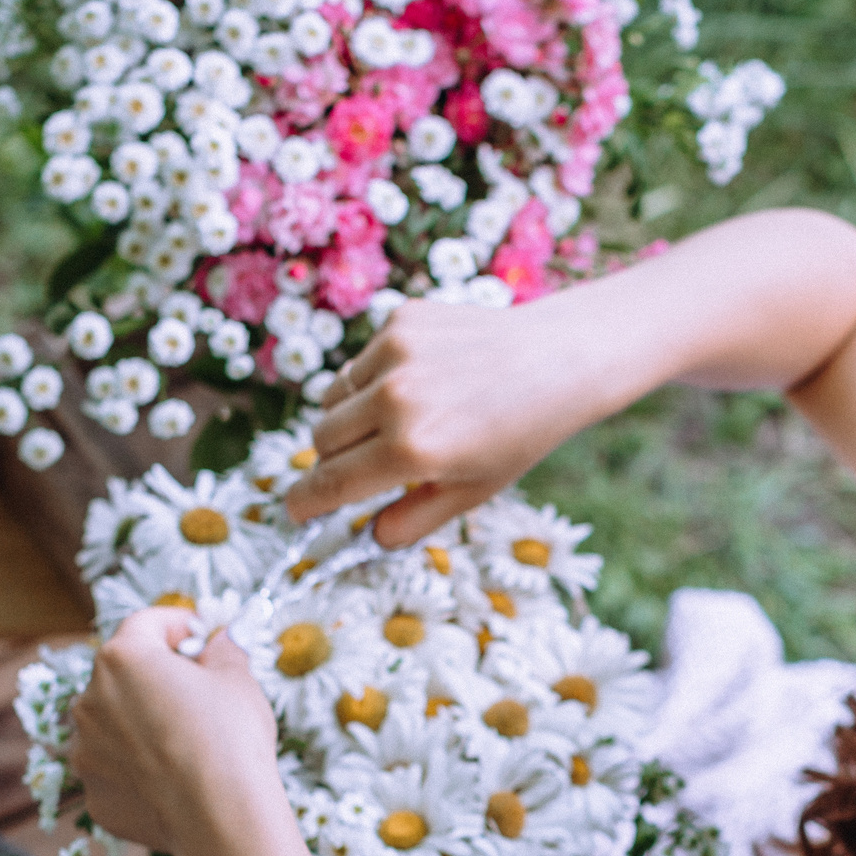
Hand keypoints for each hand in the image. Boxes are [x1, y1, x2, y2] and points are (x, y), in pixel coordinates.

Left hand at [69, 608, 285, 855]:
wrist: (221, 818)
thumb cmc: (230, 740)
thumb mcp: (238, 680)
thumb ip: (223, 650)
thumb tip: (221, 641)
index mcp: (122, 658)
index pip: (147, 623)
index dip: (180, 626)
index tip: (202, 639)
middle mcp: (90, 699)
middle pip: (124, 674)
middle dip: (158, 678)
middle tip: (200, 695)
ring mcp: (85, 750)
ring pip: (115, 724)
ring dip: (143, 724)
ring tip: (187, 745)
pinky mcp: (94, 792)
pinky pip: (116, 769)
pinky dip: (139, 769)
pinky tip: (175, 780)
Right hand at [285, 298, 608, 546]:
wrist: (558, 360)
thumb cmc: (519, 433)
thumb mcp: (472, 492)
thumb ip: (412, 521)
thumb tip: (369, 536)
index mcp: (412, 451)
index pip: (329, 482)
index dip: (305, 501)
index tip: (296, 509)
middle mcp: (395, 399)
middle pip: (321, 440)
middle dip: (334, 459)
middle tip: (368, 464)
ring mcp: (395, 352)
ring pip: (333, 398)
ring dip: (352, 417)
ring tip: (406, 419)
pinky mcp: (400, 319)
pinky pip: (360, 362)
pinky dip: (375, 379)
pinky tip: (424, 381)